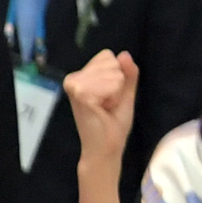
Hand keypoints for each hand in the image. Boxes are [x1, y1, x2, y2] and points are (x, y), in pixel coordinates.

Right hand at [63, 47, 141, 176]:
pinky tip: (102, 110)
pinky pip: (110, 84)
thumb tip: (124, 54)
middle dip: (117, 84)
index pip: (107, 56)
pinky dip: (113, 98)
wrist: (105, 149)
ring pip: (112, 73)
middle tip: (107, 104)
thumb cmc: (112, 125)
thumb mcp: (124, 94)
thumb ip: (127, 74)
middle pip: (110, 62)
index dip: (117, 76)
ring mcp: (75, 85)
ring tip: (105, 108)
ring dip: (115, 93)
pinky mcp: (80, 94)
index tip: (110, 96)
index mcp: (81, 77)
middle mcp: (74, 78)